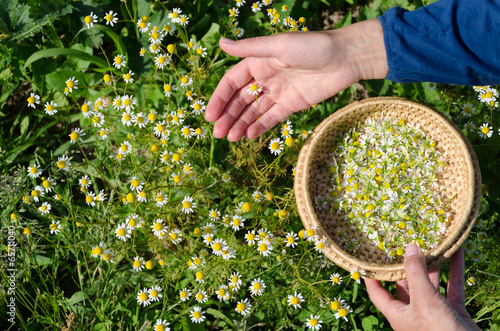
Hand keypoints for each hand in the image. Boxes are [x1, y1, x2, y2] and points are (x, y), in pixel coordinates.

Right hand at [205, 19, 387, 140]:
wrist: (345, 58)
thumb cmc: (312, 45)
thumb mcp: (278, 45)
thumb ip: (250, 48)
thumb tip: (221, 44)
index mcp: (258, 62)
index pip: (231, 83)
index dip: (219, 99)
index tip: (209, 116)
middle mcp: (265, 78)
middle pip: (240, 101)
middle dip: (228, 117)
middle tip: (217, 134)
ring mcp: (278, 92)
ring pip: (254, 112)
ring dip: (241, 125)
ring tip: (230, 139)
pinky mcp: (292, 104)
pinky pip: (272, 118)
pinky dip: (260, 127)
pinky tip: (249, 137)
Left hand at [365, 245, 480, 330]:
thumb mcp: (424, 300)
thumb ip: (416, 273)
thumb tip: (410, 248)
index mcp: (397, 314)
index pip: (377, 292)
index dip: (372, 276)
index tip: (370, 258)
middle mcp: (413, 312)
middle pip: (407, 283)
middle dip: (408, 264)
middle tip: (407, 241)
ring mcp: (433, 312)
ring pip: (430, 283)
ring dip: (433, 264)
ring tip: (433, 243)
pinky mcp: (453, 312)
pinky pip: (452, 287)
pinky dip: (455, 271)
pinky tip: (457, 253)